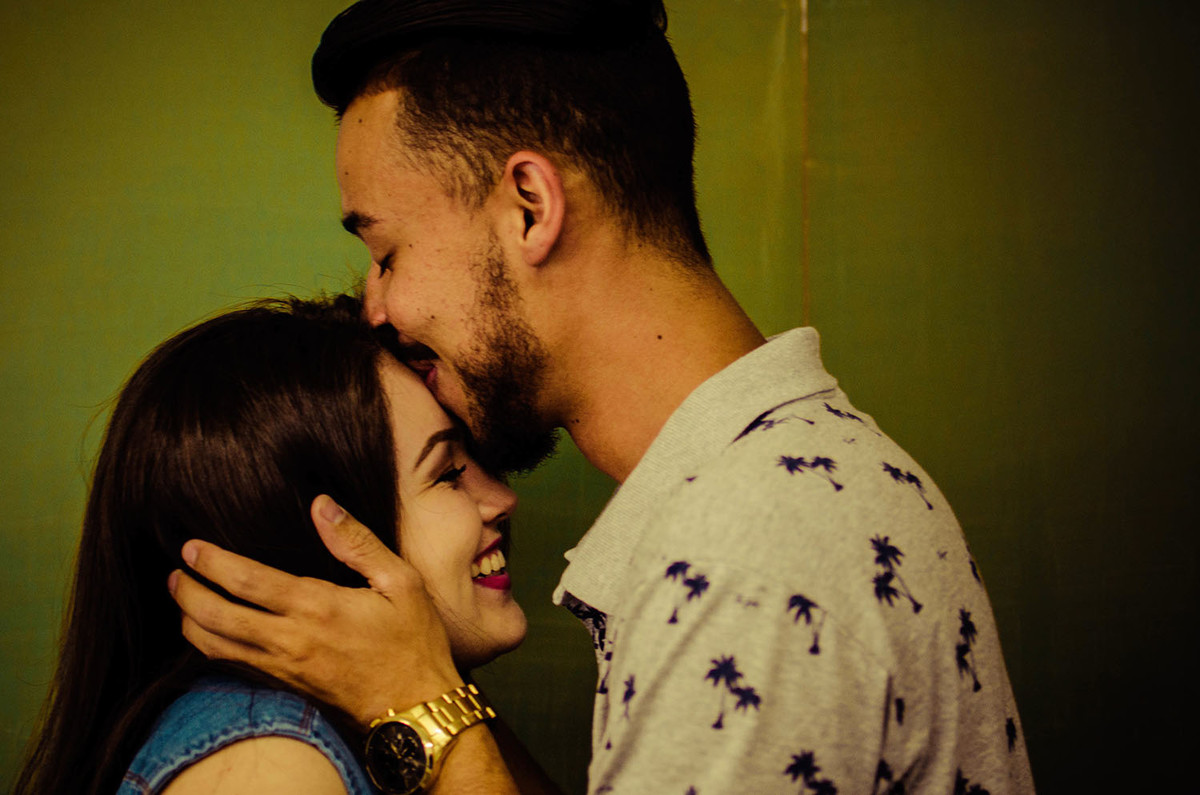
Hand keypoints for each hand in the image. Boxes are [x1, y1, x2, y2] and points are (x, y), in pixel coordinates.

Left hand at [168, 494, 462, 727]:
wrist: (415, 707)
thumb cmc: (413, 641)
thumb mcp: (401, 581)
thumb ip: (357, 541)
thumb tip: (322, 504)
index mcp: (317, 607)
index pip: (247, 581)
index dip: (212, 563)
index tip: (191, 547)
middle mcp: (291, 640)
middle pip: (217, 617)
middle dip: (187, 594)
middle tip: (174, 573)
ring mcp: (284, 667)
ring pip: (217, 647)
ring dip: (191, 623)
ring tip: (182, 600)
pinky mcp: (286, 685)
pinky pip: (234, 665)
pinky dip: (211, 647)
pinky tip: (211, 633)